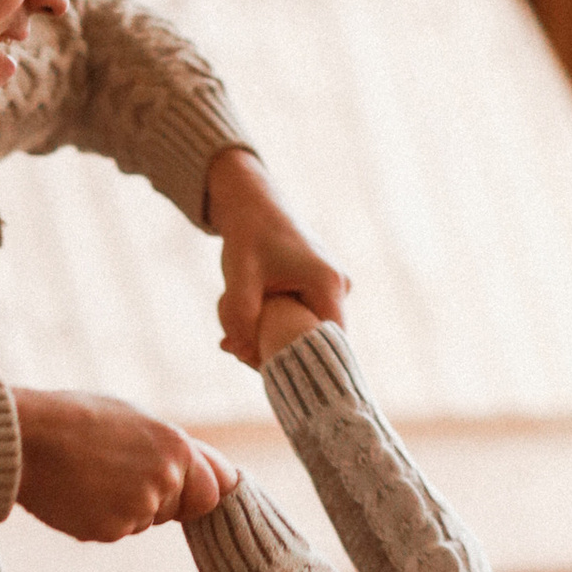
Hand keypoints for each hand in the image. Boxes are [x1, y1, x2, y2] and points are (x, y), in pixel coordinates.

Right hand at [14, 389, 234, 542]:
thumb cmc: (78, 420)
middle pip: (176, 510)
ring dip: (123, 507)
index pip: (212, 492)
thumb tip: (231, 480)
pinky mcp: (110, 531)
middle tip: (112, 470)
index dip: (188, 489)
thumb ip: (181, 452)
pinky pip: (115, 532)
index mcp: (177, 447)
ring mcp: (139, 509)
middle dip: (155, 500)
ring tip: (89, 475)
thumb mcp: (137, 421)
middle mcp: (165, 480)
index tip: (161, 480)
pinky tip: (77, 492)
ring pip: (144, 522)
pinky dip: (98, 518)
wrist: (25, 438)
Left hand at [206, 146, 348, 367]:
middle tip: (231, 347)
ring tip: (233, 324)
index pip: (329, 343)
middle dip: (274, 349)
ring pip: (305, 328)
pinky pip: (302, 316)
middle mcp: (339, 286)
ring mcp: (333, 287)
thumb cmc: (248, 236)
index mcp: (328, 284)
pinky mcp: (322, 286)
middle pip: (314, 339)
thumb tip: (242, 355)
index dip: (300, 361)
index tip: (262, 367)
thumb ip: (240, 318)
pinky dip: (275, 320)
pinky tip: (246, 311)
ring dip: (271, 333)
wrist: (253, 203)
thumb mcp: (239, 278)